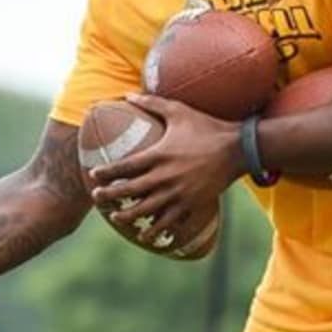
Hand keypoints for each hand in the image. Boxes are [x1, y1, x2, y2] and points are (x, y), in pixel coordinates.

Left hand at [89, 93, 244, 248]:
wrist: (238, 148)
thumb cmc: (206, 127)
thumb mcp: (178, 110)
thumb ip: (152, 103)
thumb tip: (128, 94)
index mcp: (158, 155)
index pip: (124, 166)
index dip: (106, 172)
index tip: (93, 175)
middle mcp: (165, 177)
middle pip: (130, 191)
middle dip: (110, 196)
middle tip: (96, 198)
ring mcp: (179, 193)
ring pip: (146, 211)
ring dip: (128, 216)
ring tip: (116, 218)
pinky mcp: (193, 204)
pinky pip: (170, 222)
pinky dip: (157, 231)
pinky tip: (146, 236)